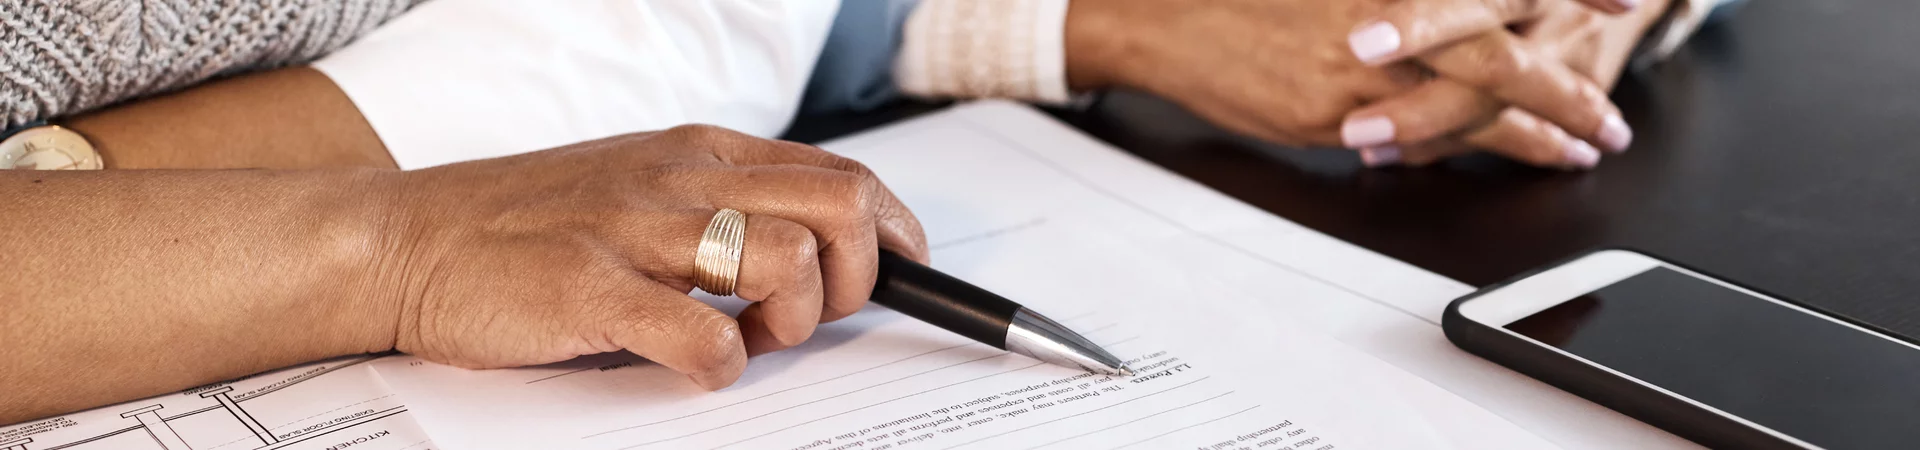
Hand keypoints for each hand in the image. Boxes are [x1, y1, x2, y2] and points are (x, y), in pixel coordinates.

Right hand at [363, 125, 928, 388]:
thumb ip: (722, 208)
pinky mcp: (593, 292)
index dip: (892, 234)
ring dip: (790, 323)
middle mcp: (682, 180)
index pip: (842, 176)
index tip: (903, 274)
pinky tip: (691, 367)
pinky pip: (704, 337)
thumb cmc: (528, 226)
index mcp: (700, 153)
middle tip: (807, 319)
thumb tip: (817, 252)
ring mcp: (637, 234)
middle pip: (840, 209)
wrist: (405, 238)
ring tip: (742, 341)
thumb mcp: (641, 191)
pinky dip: (720, 367)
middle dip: (857, 277)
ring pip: (788, 261)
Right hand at [1062, 0, 1631, 153]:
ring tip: (1579, 146)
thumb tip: (1464, 18)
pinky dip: (1472, 147)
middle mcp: (1392, 11)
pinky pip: (1424, 135)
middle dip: (1566, 83)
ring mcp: (1367, 62)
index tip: (1623, 2)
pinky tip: (1503, 156)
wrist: (1173, 17)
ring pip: (1476, 98)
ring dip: (1536, 128)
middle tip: (1610, 115)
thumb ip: (1403, 7)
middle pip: (1505, 41)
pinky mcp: (1340, 109)